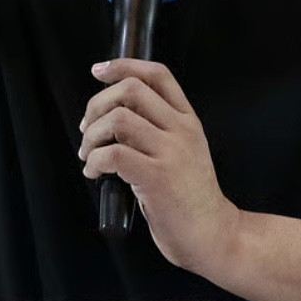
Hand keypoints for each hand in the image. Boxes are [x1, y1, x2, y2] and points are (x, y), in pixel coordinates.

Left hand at [79, 59, 240, 274]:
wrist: (213, 234)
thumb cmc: (191, 198)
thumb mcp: (184, 151)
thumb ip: (157, 130)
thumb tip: (112, 117)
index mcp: (188, 120)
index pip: (157, 74)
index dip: (123, 66)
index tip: (99, 71)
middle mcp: (181, 130)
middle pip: (131, 90)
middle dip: (97, 104)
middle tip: (87, 128)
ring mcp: (170, 152)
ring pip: (118, 119)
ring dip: (91, 136)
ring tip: (89, 155)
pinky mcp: (156, 177)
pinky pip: (112, 155)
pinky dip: (94, 162)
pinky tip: (95, 173)